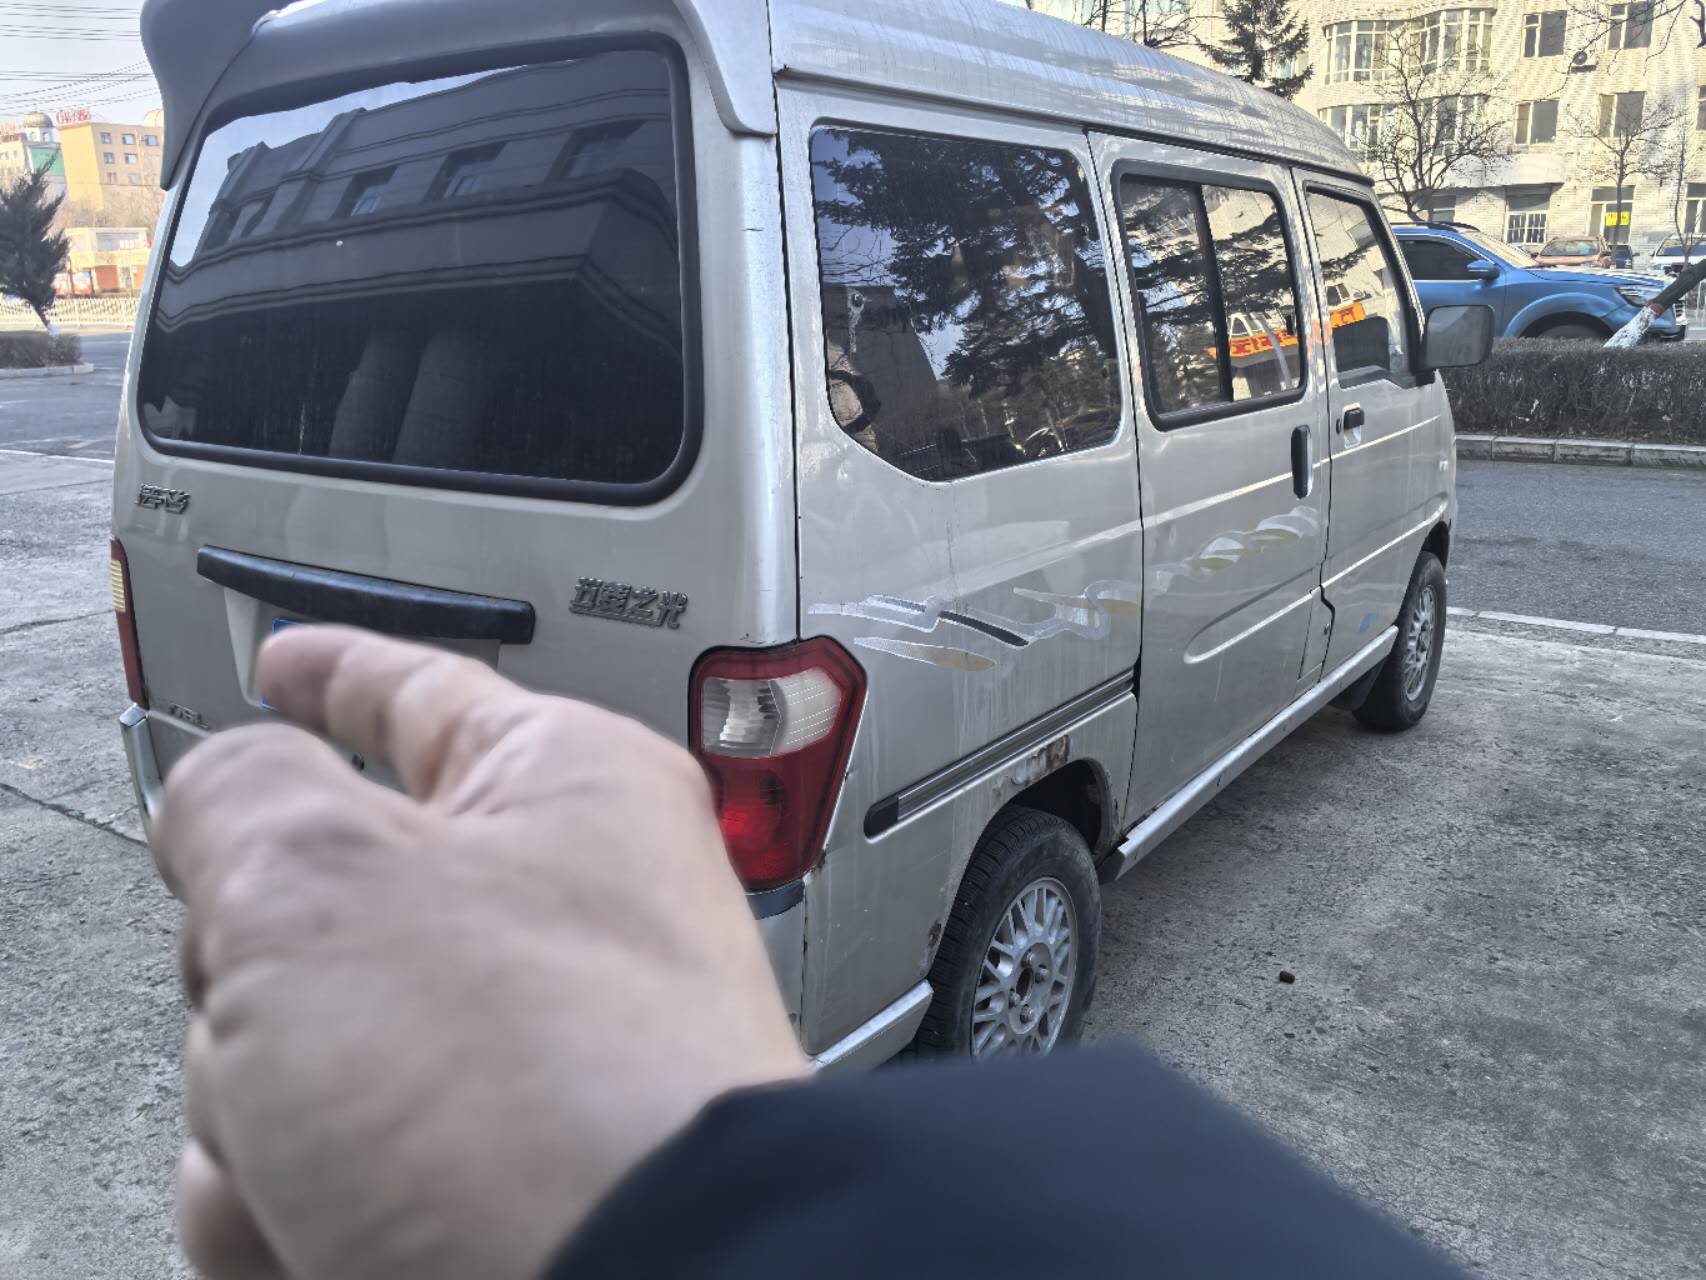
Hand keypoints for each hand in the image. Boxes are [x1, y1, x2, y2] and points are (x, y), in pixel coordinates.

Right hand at [159, 627, 806, 1279]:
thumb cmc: (540, 1092)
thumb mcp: (323, 882)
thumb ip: (240, 797)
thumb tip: (224, 791)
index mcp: (563, 796)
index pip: (419, 695)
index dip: (334, 670)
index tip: (287, 662)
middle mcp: (561, 923)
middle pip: (321, 909)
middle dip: (254, 983)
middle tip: (279, 1020)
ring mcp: (526, 1062)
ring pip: (299, 1056)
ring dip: (264, 1122)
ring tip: (337, 1163)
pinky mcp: (492, 1178)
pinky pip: (323, 1171)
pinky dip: (297, 1212)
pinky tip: (345, 1237)